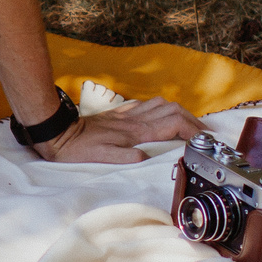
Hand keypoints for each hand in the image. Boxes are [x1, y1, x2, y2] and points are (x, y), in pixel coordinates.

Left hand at [30, 97, 202, 163]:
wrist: (59, 131)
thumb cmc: (78, 148)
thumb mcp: (101, 158)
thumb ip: (124, 156)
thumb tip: (145, 157)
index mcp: (135, 131)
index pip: (173, 124)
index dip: (192, 130)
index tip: (203, 139)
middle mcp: (134, 120)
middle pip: (173, 110)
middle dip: (192, 119)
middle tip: (203, 132)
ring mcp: (127, 114)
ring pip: (162, 104)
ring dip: (179, 111)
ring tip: (188, 123)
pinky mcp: (119, 114)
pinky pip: (145, 105)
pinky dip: (160, 108)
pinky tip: (160, 113)